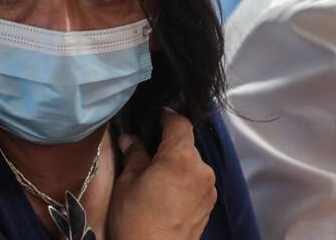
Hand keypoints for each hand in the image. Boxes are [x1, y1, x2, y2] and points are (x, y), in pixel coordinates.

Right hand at [109, 110, 216, 239]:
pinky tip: (165, 193)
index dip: (166, 116)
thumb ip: (134, 155)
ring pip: (192, 164)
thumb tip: (131, 140)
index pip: (180, 123)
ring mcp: (208, 189)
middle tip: (146, 151)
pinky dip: (183, 180)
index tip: (155, 116)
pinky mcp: (209, 205)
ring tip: (154, 177)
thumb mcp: (127, 182)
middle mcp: (202, 170)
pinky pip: (196, 181)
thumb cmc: (136, 220)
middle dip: (168, 144)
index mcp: (181, 159)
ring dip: (176, 164)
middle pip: (186, 144)